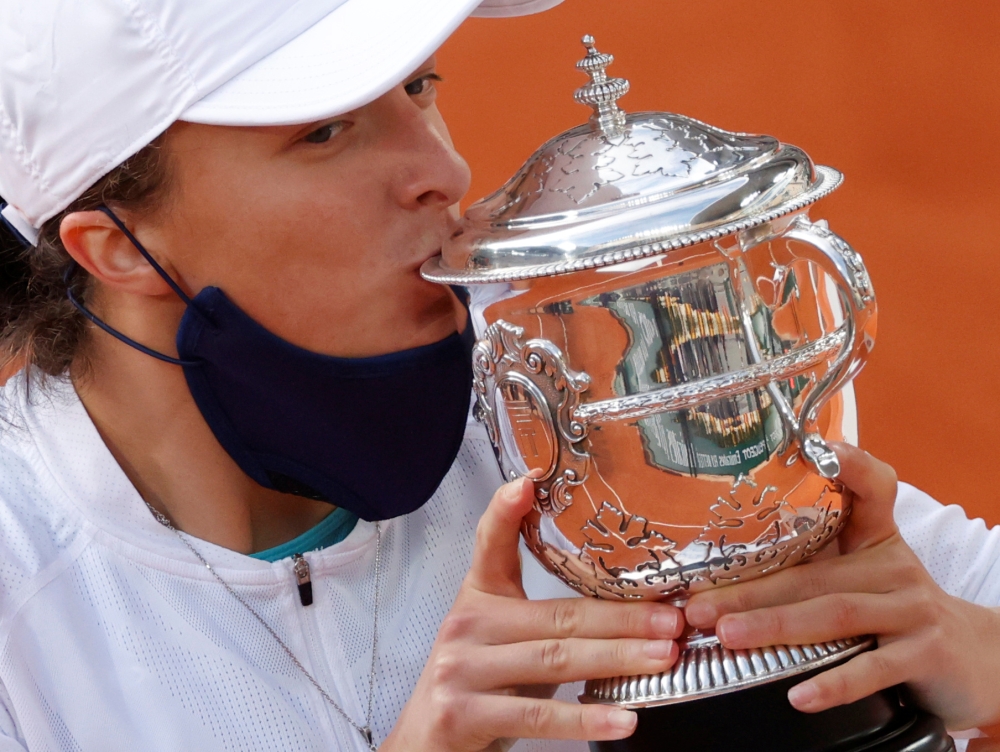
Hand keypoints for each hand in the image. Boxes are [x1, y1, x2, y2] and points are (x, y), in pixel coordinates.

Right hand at [382, 477, 683, 750]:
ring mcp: (461, 668)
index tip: (531, 481)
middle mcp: (467, 625)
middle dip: (621, 617)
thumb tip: (629, 609)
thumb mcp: (504, 639)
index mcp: (479, 598)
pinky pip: (536, 714)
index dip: (506, 511)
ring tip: (664, 657)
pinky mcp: (463, 712)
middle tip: (671, 619)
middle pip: (556, 615)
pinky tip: (623, 719)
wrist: (426, 744)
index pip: (490, 544)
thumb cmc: (478, 687)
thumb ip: (547, 619)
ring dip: (617, 658)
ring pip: (554, 659)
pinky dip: (584, 718)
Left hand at [684, 442, 999, 730]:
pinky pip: (873, 667)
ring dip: (775, 625)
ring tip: (728, 635)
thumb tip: (719, 585)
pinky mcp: (925, 652)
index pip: (870, 488)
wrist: (978, 661)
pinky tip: (798, 695)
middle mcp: (892, 567)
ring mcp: (911, 608)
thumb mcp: (864, 578)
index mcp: (875, 540)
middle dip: (749, 589)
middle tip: (699, 605)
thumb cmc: (899, 614)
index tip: (815, 446)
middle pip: (814, 572)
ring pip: (835, 612)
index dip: (849, 463)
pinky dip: (833, 682)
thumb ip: (810, 568)